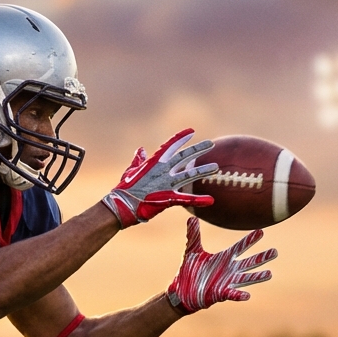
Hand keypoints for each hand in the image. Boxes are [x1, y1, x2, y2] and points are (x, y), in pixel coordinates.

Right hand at [102, 128, 218, 227]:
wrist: (121, 205)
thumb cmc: (124, 189)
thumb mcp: (131, 171)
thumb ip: (138, 161)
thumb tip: (140, 150)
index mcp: (153, 163)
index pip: (169, 146)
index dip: (181, 138)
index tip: (191, 131)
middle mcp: (162, 170)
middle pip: (184, 157)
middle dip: (198, 149)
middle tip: (211, 143)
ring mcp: (166, 184)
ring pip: (189, 175)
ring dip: (203, 171)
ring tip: (216, 168)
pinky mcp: (168, 198)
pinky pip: (187, 198)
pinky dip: (199, 200)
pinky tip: (211, 200)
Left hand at [167, 216, 276, 313]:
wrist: (181, 291)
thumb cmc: (189, 271)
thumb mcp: (192, 251)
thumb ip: (194, 235)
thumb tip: (191, 218)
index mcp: (224, 258)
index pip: (240, 247)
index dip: (249, 240)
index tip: (261, 231)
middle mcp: (229, 270)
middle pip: (249, 262)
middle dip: (261, 258)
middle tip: (275, 252)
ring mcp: (226, 282)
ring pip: (245, 278)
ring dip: (257, 277)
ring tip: (269, 274)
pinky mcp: (220, 294)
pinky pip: (232, 294)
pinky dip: (239, 295)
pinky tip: (247, 295)